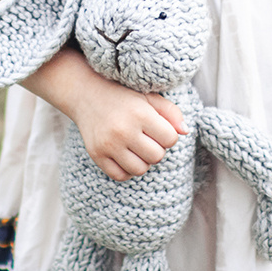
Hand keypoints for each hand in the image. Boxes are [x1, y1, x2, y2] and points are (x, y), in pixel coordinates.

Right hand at [70, 84, 187, 181]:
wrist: (86, 94)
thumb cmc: (123, 96)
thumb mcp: (149, 97)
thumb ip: (171, 112)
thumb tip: (185, 132)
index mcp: (140, 114)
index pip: (170, 139)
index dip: (168, 135)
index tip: (158, 128)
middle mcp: (123, 130)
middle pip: (157, 156)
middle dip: (156, 148)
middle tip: (147, 138)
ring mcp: (108, 144)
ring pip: (140, 169)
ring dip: (143, 161)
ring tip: (137, 147)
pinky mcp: (96, 155)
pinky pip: (120, 176)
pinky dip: (127, 170)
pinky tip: (125, 156)